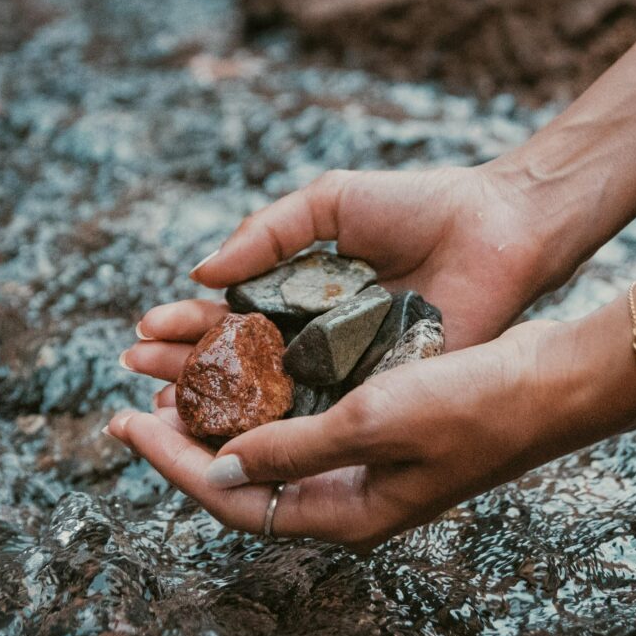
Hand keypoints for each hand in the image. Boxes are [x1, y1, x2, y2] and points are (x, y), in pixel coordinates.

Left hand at [106, 312, 635, 547]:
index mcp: (347, 514)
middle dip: (186, 442)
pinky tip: (241, 364)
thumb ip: (296, 449)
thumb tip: (225, 466)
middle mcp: (351, 497)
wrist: (552, 381)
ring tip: (173, 382)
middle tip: (131, 403)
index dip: (173, 464)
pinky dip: (265, 394)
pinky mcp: (382, 427)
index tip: (123, 425)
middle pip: (244, 479)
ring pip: (271, 447)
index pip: (235, 500)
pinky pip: (302, 418)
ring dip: (221, 416)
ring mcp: (368, 465)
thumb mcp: (373, 421)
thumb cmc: (472, 404)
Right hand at [123, 165, 566, 387]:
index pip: (228, 319)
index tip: (142, 334)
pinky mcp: (381, 392)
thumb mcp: (330, 204)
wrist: (499, 227)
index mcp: (303, 294)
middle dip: (183, 371)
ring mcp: (347, 370)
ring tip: (163, 407)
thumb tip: (200, 273)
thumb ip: (266, 233)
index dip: (184, 328)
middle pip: (237, 366)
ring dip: (214, 407)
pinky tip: (233, 432)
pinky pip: (322, 417)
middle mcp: (318, 339)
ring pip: (269, 400)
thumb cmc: (421, 206)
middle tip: (136, 378)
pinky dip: (277, 428)